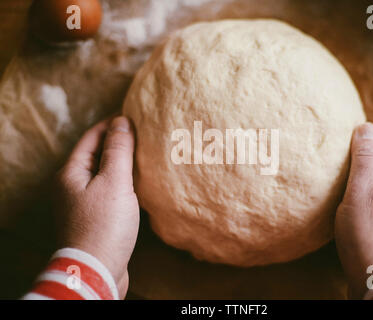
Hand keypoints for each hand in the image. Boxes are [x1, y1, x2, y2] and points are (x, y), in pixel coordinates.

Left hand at [54, 116, 139, 298]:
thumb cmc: (104, 225)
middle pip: (96, 154)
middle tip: (144, 133)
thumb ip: (118, 150)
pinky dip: (122, 182)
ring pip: (103, 173)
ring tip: (145, 154)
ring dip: (122, 162)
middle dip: (118, 142)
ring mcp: (82, 203)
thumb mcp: (114, 182)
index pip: (92, 136)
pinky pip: (108, 190)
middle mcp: (72, 185)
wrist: (96, 270)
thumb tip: (122, 121)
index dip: (112, 123)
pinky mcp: (94, 218)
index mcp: (71, 172)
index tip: (134, 115)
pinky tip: (138, 182)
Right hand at [335, 123, 372, 298]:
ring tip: (337, 175)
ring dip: (360, 176)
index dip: (364, 138)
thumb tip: (366, 128)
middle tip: (335, 155)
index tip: (340, 135)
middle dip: (361, 157)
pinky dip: (362, 193)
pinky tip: (347, 199)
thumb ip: (365, 158)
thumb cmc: (369, 234)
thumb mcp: (363, 190)